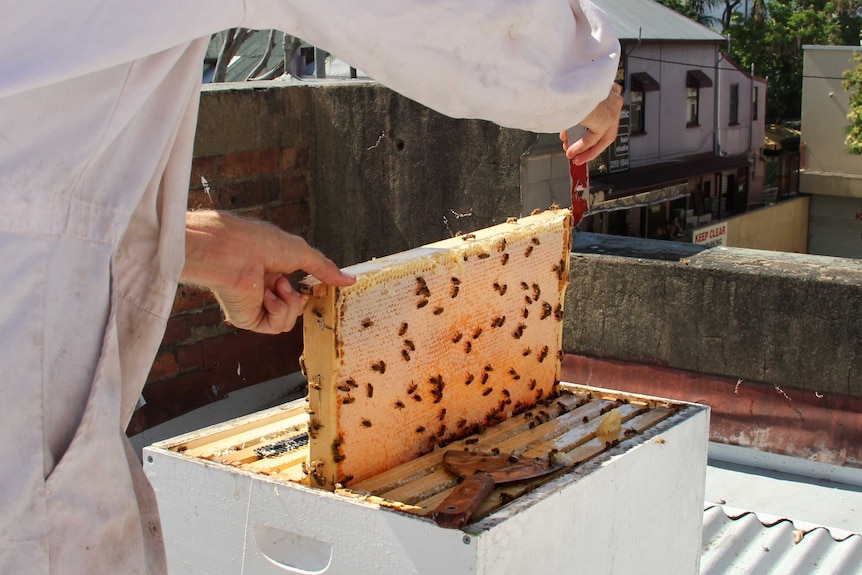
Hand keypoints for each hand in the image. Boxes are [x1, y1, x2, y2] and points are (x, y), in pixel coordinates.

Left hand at [181, 211, 354, 333]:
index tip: (320, 285)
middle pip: (296, 309)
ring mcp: (255, 307)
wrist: (233, 251)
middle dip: (301, 298)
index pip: (297, 291)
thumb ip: (325, 269)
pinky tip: (267, 294)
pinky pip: (276, 326)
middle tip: (298, 287)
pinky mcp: (248, 320)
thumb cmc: (260, 243)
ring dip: (290, 302)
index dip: (310, 291)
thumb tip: (351, 280)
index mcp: (271, 272)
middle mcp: (262, 291)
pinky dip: (278, 310)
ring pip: (289, 320)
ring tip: (277, 283)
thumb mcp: (302, 253)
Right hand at [560, 85, 622, 165]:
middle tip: (577, 152)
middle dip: (590, 145)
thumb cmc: (566, 83)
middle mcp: (612, 97)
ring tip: (571, 155)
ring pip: (602, 136)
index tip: (581, 135)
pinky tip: (571, 151)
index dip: (591, 127)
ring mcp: (612, 109)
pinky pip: (594, 138)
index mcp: (605, 87)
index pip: (604, 112)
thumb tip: (567, 131)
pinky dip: (582, 146)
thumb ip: (576, 112)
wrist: (567, 80)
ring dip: (585, 149)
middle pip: (605, 128)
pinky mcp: (606, 118)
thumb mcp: (572, 97)